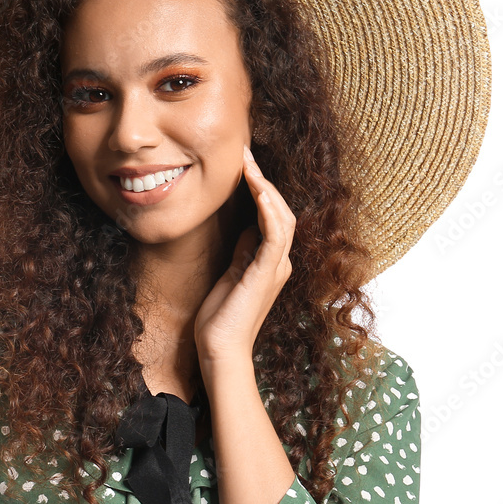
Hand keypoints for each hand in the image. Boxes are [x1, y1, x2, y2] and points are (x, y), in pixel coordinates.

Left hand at [194, 144, 296, 364]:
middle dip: (264, 180)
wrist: (220, 349)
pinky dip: (269, 211)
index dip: (261, 188)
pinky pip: (275, 235)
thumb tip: (246, 226)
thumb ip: (243, 251)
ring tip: (250, 165)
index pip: (273, 215)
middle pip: (280, 210)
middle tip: (245, 153)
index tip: (244, 164)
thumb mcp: (231, 274)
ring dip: (266, 188)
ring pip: (282, 217)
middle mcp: (280, 261)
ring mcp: (276, 267)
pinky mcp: (267, 273)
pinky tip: (258, 191)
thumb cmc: (221, 317)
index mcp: (271, 261)